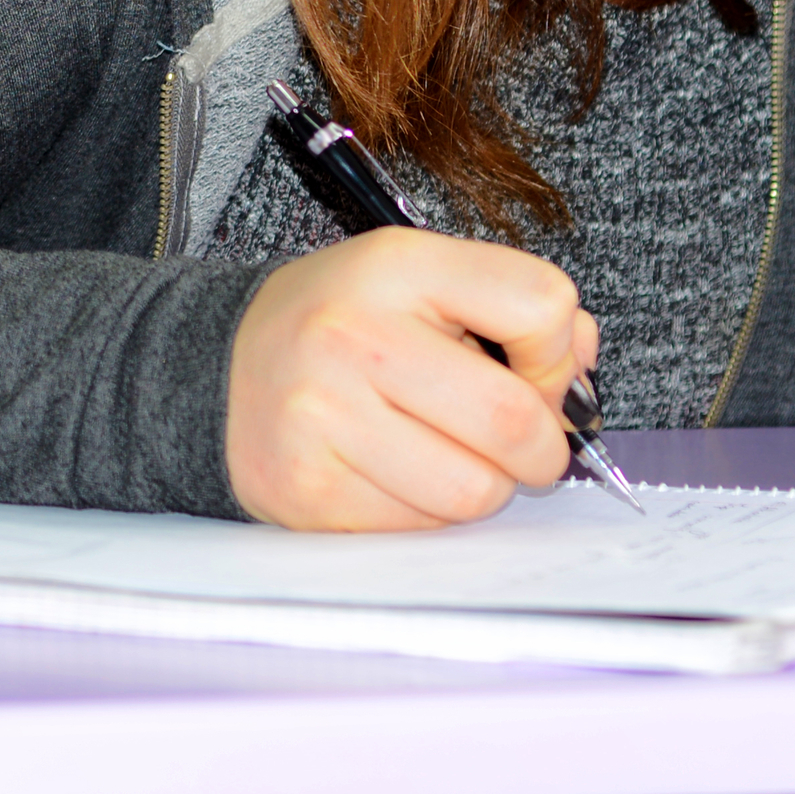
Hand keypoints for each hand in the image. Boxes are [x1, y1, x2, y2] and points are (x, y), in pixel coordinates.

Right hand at [224, 228, 594, 530]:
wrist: (212, 370)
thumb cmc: (339, 325)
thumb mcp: (418, 279)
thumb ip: (513, 304)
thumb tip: (582, 366)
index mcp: (396, 266)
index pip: (538, 303)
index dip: (559, 351)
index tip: (531, 365)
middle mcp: (353, 336)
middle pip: (515, 420)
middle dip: (539, 446)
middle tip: (517, 442)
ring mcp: (324, 418)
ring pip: (475, 490)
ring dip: (483, 485)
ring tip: (447, 453)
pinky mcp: (309, 491)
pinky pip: (423, 527)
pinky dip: (430, 512)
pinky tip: (397, 474)